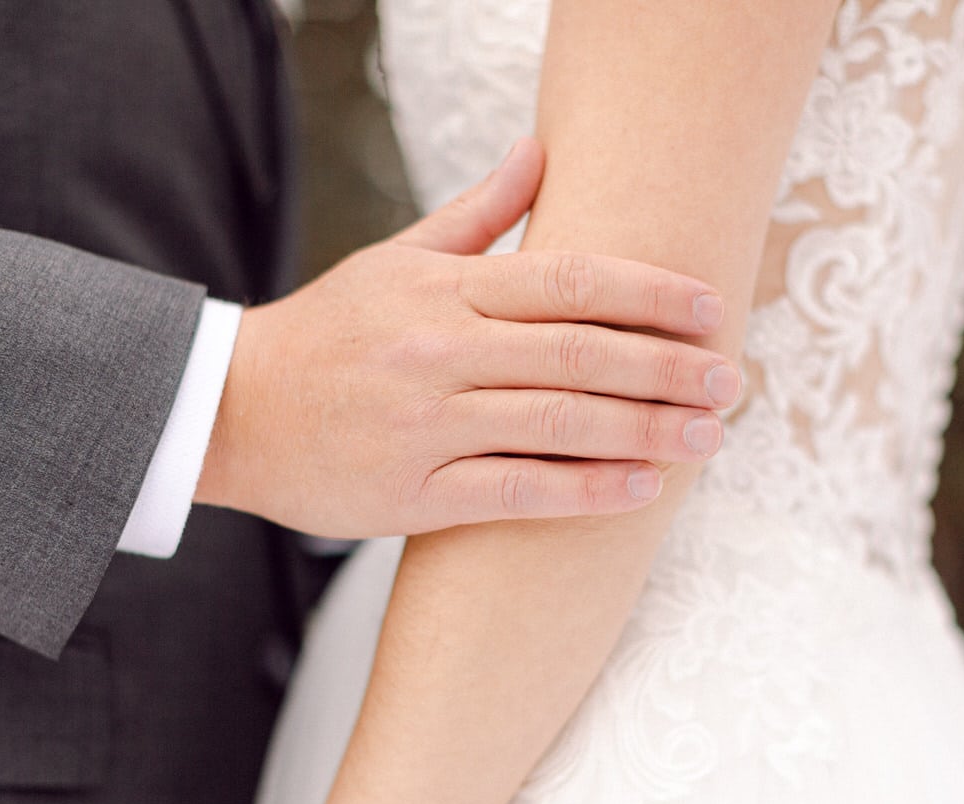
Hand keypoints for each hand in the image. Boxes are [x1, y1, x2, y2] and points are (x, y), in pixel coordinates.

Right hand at [193, 137, 739, 537]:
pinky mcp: (413, 492)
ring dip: (644, 429)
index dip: (648, 292)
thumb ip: (477, 214)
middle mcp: (440, 351)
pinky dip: (585, 490)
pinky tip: (641, 488)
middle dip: (666, 365)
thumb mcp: (396, 259)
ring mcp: (427, 424)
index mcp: (443, 290)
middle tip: (732, 379)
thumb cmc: (327, 332)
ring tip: (708, 436)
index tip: (709, 306)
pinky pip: (515, 491)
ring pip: (557, 422)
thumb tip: (543, 151)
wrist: (231, 410)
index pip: (567, 279)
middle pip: (578, 351)